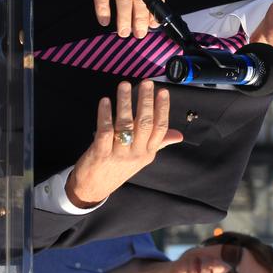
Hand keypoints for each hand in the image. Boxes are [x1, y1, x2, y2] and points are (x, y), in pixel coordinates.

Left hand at [65, 81, 182, 206]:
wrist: (94, 189)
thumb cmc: (119, 168)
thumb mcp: (141, 158)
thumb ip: (158, 143)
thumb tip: (178, 135)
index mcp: (148, 152)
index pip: (160, 128)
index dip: (162, 109)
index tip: (163, 91)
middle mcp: (136, 153)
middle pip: (144, 124)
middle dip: (146, 101)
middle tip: (146, 83)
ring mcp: (119, 154)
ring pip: (125, 125)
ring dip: (125, 103)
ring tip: (124, 85)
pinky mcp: (101, 154)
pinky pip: (105, 131)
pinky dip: (105, 115)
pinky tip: (105, 101)